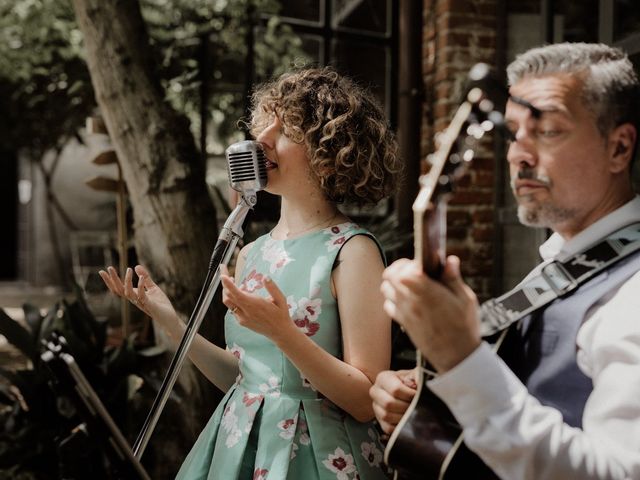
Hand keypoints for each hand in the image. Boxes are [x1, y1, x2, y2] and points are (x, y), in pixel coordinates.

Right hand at [99, 265, 177, 331]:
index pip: (118, 288)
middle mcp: (134, 299)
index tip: (102, 271)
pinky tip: (141, 277)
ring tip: (128, 269)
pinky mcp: (149, 305)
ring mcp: (141, 302)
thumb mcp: (152, 287)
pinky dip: (141, 285)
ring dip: (127, 281)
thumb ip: (145, 278)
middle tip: (109, 268)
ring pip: (128, 293)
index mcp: (134, 295)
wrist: (169, 318)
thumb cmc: (160, 304)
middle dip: (113, 279)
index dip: (110, 280)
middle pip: (119, 290)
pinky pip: (142, 295)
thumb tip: (136, 266)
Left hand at [220, 266, 295, 342]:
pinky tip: (240, 295)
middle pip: (228, 296)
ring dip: (227, 292)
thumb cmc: (281, 314)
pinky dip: (232, 300)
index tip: (223, 275)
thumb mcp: (281, 299)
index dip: (228, 284)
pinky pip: (232, 309)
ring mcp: (242, 318)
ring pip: (228, 303)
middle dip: (225, 284)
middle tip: (226, 274)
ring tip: (232, 283)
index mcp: (255, 305)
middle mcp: (246, 312)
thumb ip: (273, 288)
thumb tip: (266, 277)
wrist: (279, 332)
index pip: (236, 293)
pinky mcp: (242, 322)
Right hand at [369, 369, 416, 433]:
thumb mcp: (414, 375)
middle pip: (389, 403)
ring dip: (403, 417)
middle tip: (417, 406)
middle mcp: (375, 391)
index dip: (410, 395)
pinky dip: (399, 427)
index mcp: (383, 378)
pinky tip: (408, 421)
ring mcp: (376, 407)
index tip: (419, 395)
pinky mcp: (380, 421)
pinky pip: (387, 428)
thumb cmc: (410, 382)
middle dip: (406, 407)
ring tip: (414, 413)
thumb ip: (417, 376)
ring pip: (386, 416)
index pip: (395, 389)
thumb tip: (418, 385)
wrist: (406, 389)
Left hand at [380, 256, 480, 372]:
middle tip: (414, 270)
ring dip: (395, 282)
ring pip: (385, 289)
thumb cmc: (464, 326)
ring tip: (411, 283)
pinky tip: (408, 299)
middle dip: (400, 268)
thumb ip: (453, 278)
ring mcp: (404, 312)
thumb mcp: (465, 299)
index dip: (411, 263)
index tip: (423, 264)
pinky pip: (388, 305)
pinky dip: (393, 299)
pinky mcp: (402, 323)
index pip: (404, 269)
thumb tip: (449, 260)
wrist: (457, 357)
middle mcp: (410, 300)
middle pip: (390, 275)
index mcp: (426, 291)